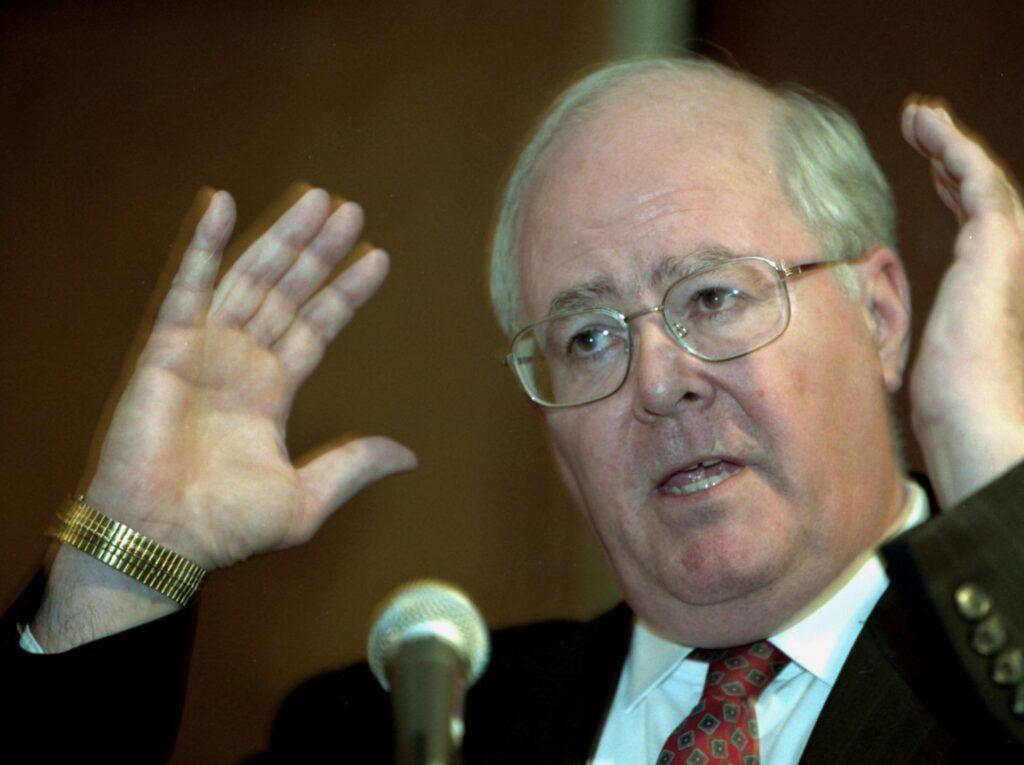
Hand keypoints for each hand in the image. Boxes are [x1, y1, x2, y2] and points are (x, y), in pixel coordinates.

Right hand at [33, 187, 415, 648]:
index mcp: (271, 391)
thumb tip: (407, 455)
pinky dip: (201, 245)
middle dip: (319, 252)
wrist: (162, 541)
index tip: (377, 257)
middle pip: (288, 291)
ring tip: (317, 200)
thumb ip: (353, 465)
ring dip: (281, 238)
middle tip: (350, 209)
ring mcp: (204, 350)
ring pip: (249, 278)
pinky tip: (222, 204)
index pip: (316, 327)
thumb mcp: (307, 497)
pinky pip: (185, 287)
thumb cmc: (225, 527)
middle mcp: (240, 362)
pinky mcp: (165, 348)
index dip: (344, 292)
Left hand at [902, 100, 1023, 507]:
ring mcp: (1001, 253)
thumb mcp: (905, 346)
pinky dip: (956, 149)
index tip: (924, 168)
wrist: (970, 416)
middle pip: (976, 195)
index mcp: (981, 286)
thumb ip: (889, 323)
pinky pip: (978, 181)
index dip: (948, 190)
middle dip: (949, 158)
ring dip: (949, 142)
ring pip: (979, 179)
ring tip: (919, 115)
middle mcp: (996, 265)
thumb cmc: (940, 401)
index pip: (969, 225)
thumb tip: (841, 331)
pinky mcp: (996, 246)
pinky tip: (929, 128)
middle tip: (921, 129)